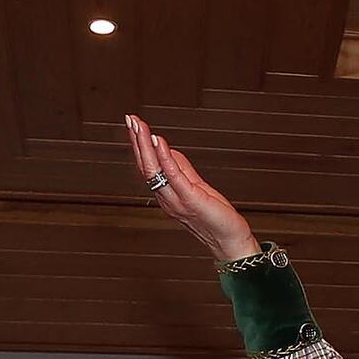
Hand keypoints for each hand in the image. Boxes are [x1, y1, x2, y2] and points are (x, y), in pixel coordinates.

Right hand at [125, 115, 255, 262]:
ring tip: (140, 126)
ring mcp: (176, 199)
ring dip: (145, 146)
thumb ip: (180, 168)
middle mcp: (166, 197)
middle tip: (130, 119)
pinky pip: (173, 176)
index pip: (147, 165)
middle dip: (136, 141)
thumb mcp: (194, 185)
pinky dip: (164, 157)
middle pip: (145, 166)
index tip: (133, 123)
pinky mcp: (190, 199)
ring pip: (153, 170)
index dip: (138, 144)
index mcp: (165, 194)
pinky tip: (158, 142)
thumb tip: (167, 149)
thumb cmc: (214, 215)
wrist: (228, 239)